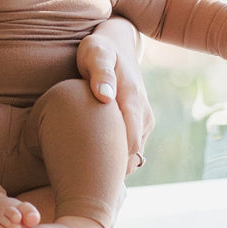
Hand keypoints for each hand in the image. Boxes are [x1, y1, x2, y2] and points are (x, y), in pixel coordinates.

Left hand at [78, 18, 153, 174]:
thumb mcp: (95, 53)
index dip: (112, 165)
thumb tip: (105, 96)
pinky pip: (131, 148)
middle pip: (132, 156)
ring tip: (86, 174)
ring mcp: (143, 120)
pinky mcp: (140, 123)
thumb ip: (99, 72)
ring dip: (114, 165)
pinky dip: (115, 157)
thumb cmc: (98, 49)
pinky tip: (93, 160)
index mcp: (132, 101)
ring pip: (133, 155)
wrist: (114, 45)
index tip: (89, 175)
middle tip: (83, 181)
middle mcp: (143, 114)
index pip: (129, 145)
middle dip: (111, 170)